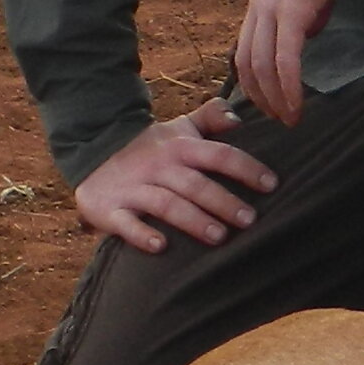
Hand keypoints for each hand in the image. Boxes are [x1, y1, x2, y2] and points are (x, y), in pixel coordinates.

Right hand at [73, 99, 279, 253]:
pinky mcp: (110, 210)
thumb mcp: (178, 129)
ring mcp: (134, 188)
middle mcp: (158, 167)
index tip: (272, 184)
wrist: (91, 154)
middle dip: (223, 201)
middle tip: (250, 220)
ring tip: (219, 237)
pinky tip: (161, 247)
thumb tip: (238, 117)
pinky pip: (126, 224)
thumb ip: (210, 119)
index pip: (218, 155)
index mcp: (179, 148)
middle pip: (195, 184)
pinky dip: (142, 235)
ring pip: (166, 204)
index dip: (246, 168)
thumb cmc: (149, 149)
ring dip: (193, 220)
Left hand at [232, 0, 352, 121]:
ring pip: (262, 66)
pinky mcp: (293, 9)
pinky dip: (289, 86)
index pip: (244, 52)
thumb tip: (308, 33)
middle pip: (247, 64)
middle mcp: (259, 7)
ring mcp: (273, 8)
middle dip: (261, 98)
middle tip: (279, 120)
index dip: (253, 83)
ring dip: (275, 98)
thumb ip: (306, 12)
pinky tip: (297, 104)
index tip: (269, 104)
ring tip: (289, 119)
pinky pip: (285, 57)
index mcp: (260, 3)